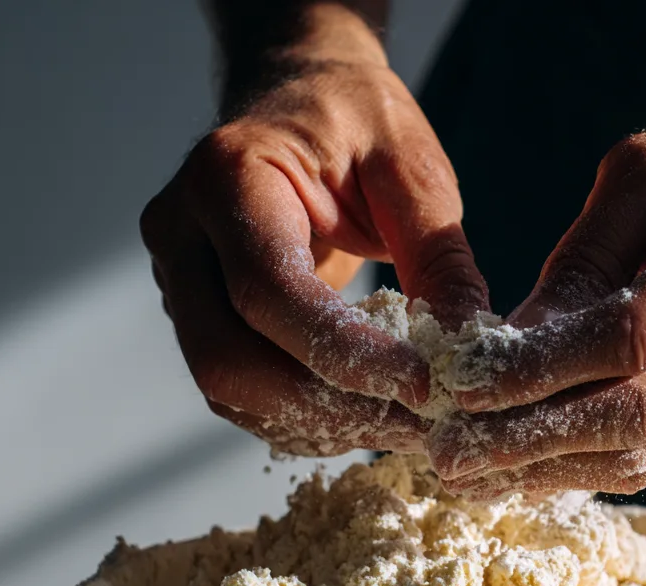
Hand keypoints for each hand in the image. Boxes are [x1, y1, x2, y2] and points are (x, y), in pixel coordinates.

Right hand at [142, 43, 487, 456]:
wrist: (298, 100)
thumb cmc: (355, 120)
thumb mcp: (411, 166)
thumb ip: (438, 254)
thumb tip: (466, 350)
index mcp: (229, 176)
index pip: (270, 291)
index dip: (346, 354)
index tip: (424, 386)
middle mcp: (183, 235)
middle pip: (231, 360)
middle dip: (331, 407)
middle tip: (419, 425)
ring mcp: (179, 282)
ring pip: (230, 390)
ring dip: (320, 424)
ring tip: (402, 424)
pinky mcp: (199, 318)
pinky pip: (241, 394)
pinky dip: (304, 419)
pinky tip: (364, 413)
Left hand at [427, 75, 645, 495]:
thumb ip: (583, 262)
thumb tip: (508, 343)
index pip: (628, 341)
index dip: (539, 374)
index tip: (460, 390)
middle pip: (633, 418)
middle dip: (529, 443)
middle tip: (447, 459)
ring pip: (642, 457)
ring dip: (547, 471)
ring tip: (469, 476)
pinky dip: (586, 466)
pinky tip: (526, 469)